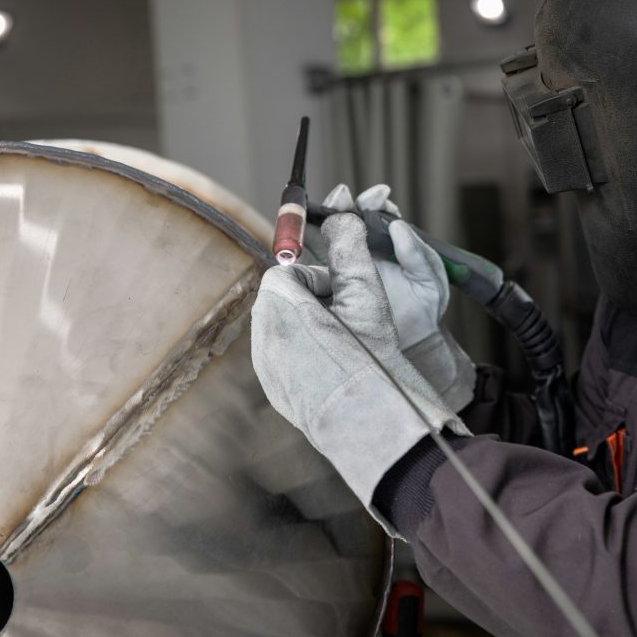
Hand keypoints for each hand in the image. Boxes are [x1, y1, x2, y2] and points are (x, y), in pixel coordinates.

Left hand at [250, 213, 469, 534]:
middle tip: (349, 317)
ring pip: (283, 328)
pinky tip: (337, 365)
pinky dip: (307, 354)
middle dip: (313, 300)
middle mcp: (262, 335)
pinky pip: (284, 358)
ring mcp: (266, 367)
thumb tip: (343, 211)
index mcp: (278, 304)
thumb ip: (350, 248)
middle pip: (283, 299)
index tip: (344, 291)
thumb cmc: (373, 355)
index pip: (288, 271)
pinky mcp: (276, 390)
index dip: (321, 277)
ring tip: (347, 343)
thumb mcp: (366, 294)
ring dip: (310, 326)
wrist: (373, 424)